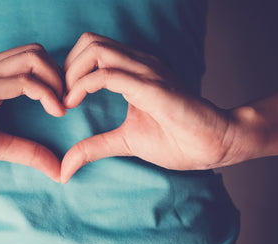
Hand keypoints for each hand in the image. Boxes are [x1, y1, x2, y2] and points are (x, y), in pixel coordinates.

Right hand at [0, 43, 65, 180]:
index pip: (29, 58)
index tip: (63, 104)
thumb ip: (25, 150)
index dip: (52, 76)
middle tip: (67, 102)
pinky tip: (55, 112)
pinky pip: (24, 82)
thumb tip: (57, 169)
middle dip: (60, 75)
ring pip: (34, 59)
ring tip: (63, 108)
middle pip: (36, 51)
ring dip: (58, 81)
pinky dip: (47, 93)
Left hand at [60, 32, 234, 182]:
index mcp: (134, 70)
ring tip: (67, 100)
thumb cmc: (177, 139)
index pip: (92, 49)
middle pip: (89, 41)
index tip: (62, 99)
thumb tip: (65, 169)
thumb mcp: (124, 142)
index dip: (69, 70)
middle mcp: (139, 63)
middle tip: (61, 96)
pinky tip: (74, 104)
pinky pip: (108, 74)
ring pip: (95, 50)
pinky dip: (83, 86)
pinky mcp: (151, 87)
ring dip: (71, 73)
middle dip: (66, 67)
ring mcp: (146, 71)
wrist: (215, 144)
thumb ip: (93, 148)